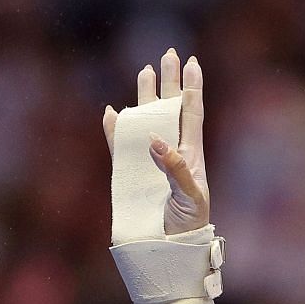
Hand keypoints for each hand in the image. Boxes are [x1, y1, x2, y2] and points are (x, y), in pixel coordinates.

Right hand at [102, 48, 208, 235]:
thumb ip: (175, 168)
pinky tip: (111, 113)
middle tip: (168, 55)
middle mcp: (170, 151)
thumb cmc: (189, 225)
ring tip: (144, 72)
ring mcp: (149, 161)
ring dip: (143, 98)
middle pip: (169, 109)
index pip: (191, 114)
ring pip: (145, 122)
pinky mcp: (130, 174)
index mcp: (190, 154)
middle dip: (169, 82)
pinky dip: (114, 130)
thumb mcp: (190, 197)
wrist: (170, 248)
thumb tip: (155, 140)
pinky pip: (120, 147)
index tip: (193, 63)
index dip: (192, 89)